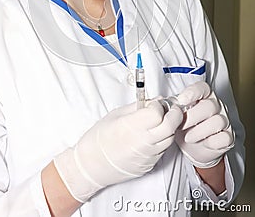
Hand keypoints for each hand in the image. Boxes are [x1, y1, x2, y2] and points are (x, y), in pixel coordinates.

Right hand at [54, 100, 182, 201]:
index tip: (154, 103)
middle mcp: (142, 142)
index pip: (157, 112)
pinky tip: (153, 135)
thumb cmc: (98, 139)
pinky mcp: (150, 165)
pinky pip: (163, 149)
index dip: (158, 104)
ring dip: (170, 127)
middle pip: (170, 125)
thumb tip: (156, 100)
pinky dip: (163, 139)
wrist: (91, 166)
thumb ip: (138, 106)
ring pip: (170, 138)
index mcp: (131, 127)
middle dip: (174, 113)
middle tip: (169, 108)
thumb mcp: (115, 115)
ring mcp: (148, 156)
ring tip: (160, 121)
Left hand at [175, 81, 234, 167]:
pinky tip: (202, 143)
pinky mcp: (228, 137)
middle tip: (180, 125)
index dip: (193, 92)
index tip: (181, 100)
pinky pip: (224, 137)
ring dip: (199, 131)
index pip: (203, 87)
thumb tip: (163, 103)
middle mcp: (217, 105)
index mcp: (204, 96)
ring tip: (187, 137)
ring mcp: (225, 120)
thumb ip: (174, 107)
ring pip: (218, 121)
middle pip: (210, 105)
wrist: (193, 147)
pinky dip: (212, 141)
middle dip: (192, 117)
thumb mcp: (177, 115)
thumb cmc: (185, 126)